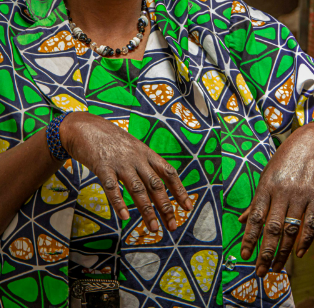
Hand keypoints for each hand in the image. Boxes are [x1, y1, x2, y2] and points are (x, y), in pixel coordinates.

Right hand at [60, 112, 190, 232]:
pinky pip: (112, 187)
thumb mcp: (134, 147)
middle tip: (173, 226)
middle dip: (166, 207)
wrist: (86, 126)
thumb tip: (158, 186)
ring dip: (147, 211)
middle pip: (155, 185)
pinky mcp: (102, 167)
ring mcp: (120, 162)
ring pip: (137, 189)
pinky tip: (125, 217)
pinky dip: (119, 203)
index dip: (179, 190)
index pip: (168, 173)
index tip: (188, 207)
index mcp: (147, 153)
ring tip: (153, 228)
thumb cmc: (111, 140)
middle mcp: (137, 158)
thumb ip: (145, 164)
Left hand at [239, 121, 313, 276]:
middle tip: (260, 271)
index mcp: (267, 185)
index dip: (249, 238)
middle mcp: (283, 191)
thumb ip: (257, 199)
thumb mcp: (267, 174)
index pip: (256, 216)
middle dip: (266, 252)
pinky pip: (311, 223)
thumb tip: (241, 219)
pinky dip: (305, 240)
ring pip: (291, 229)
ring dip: (283, 252)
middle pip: (273, 228)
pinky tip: (298, 253)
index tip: (243, 255)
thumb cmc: (286, 157)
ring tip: (277, 268)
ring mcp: (301, 194)